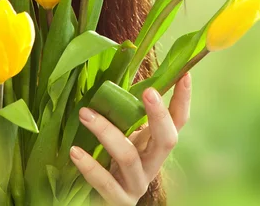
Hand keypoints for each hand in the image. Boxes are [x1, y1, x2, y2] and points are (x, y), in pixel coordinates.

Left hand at [69, 72, 191, 204]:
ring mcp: (137, 184)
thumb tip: (114, 66)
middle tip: (149, 91)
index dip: (183, 99)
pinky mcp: (118, 199)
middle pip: (167, 140)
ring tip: (85, 113)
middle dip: (160, 115)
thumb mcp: (123, 133)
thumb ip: (124, 111)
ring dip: (106, 132)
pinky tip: (75, 151)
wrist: (104, 200)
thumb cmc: (112, 160)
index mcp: (155, 144)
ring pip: (128, 157)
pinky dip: (90, 166)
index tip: (185, 74)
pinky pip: (105, 183)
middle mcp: (152, 164)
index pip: (178, 121)